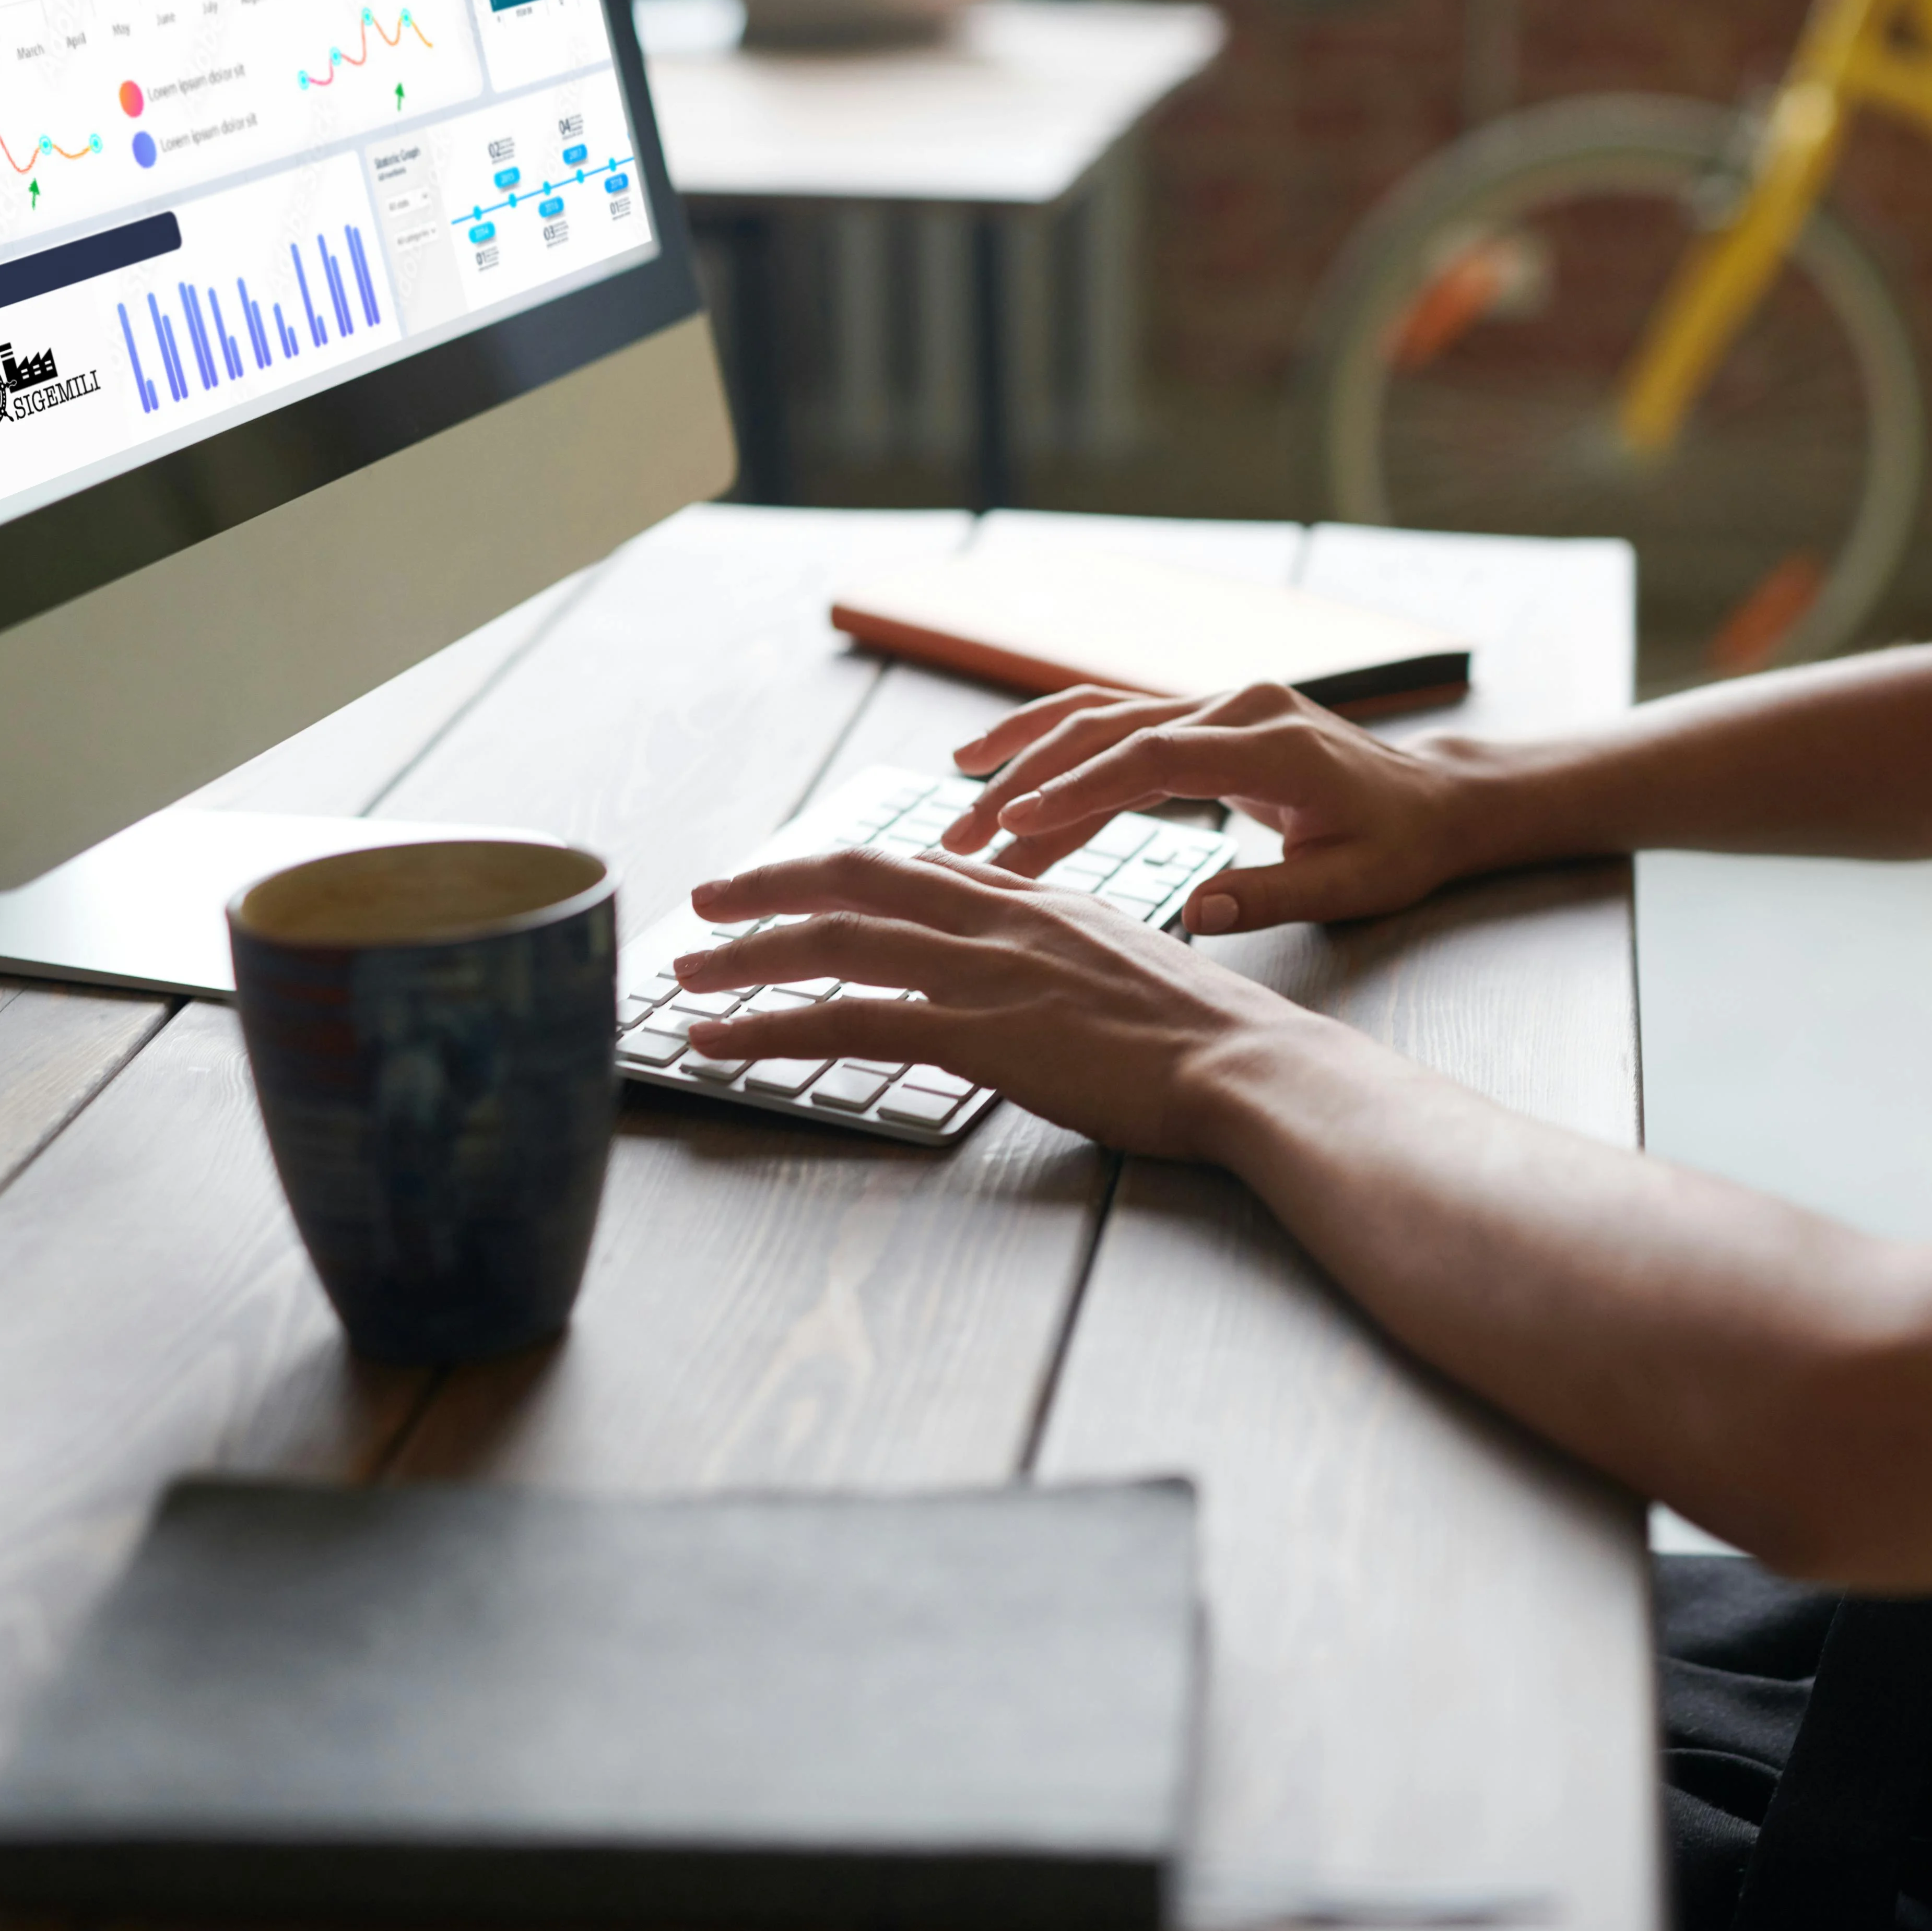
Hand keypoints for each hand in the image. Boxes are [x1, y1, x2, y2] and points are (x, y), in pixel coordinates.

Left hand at [671, 844, 1330, 1159]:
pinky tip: (721, 1046)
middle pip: (855, 879)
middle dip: (767, 887)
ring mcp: (986, 971)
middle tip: (706, 902)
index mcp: (1037, 899)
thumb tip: (1032, 974)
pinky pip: (849, 1022)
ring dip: (745, 959)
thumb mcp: (1126, 965)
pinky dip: (771, 1030)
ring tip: (685, 980)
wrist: (1246, 1064)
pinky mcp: (978, 1033)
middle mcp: (1001, 918)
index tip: (789, 883)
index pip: (914, 866)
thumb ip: (1064, 955)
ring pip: (835, 943)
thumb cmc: (1204, 1036)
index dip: (838, 872)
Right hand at [936, 681, 1493, 932]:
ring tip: (957, 801)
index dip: (1083, 789)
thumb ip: (1270, 896)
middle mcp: (1238, 705)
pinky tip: (1002, 769)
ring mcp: (1220, 702)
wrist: (1434, 800)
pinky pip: (1120, 724)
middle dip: (1028, 781)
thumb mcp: (1350, 884)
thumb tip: (1193, 915)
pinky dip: (1059, 746)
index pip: (1157, 757)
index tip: (1017, 824)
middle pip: (1111, 730)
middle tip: (958, 837)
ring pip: (1103, 717)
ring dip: (1027, 756)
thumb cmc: (1396, 847)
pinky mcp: (1206, 716)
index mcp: (1274, 744)